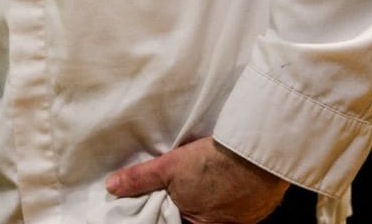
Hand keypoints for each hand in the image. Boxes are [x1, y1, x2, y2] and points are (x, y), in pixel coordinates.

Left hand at [105, 137, 288, 223]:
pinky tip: (226, 175)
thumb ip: (141, 179)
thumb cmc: (212, 164)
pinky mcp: (259, 207)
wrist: (255, 153)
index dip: (170, 210)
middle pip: (198, 217)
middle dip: (190, 204)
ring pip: (219, 212)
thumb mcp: (169, 167)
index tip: (167, 198)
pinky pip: (239, 205)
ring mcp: (242, 219)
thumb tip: (112, 187)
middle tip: (188, 182)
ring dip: (211, 198)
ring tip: (206, 176)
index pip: (177, 220)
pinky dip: (230, 192)